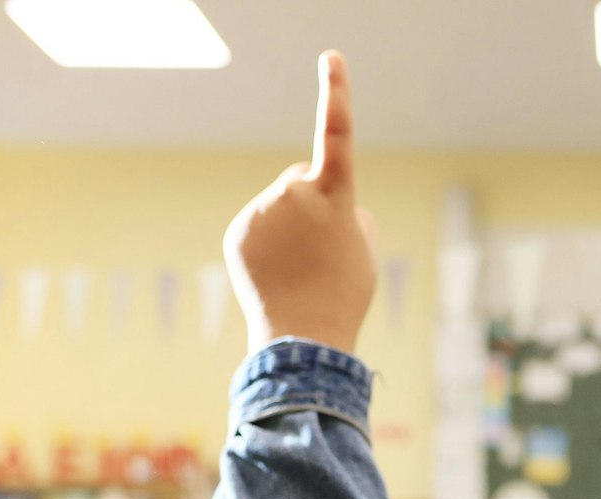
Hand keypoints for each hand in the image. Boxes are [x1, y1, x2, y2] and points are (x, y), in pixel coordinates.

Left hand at [224, 52, 375, 355]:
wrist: (303, 337)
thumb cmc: (343, 296)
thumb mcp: (361, 252)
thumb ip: (349, 218)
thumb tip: (330, 208)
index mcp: (334, 195)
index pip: (336, 134)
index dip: (336, 94)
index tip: (331, 58)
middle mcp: (293, 192)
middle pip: (303, 181)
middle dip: (313, 205)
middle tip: (323, 252)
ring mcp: (262, 210)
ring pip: (281, 208)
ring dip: (291, 230)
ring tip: (300, 270)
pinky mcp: (239, 230)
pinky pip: (259, 227)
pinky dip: (268, 245)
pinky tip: (277, 274)